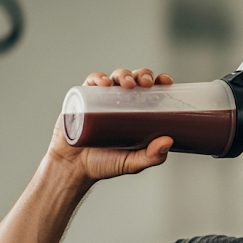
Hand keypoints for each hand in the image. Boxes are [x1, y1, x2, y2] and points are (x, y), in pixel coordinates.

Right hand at [48, 68, 175, 181]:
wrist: (74, 167)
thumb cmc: (106, 163)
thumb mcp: (133, 163)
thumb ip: (152, 156)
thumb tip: (169, 141)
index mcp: (138, 112)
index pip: (152, 91)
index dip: (160, 81)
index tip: (166, 81)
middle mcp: (121, 102)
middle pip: (135, 79)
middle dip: (143, 75)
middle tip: (146, 83)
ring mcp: (102, 98)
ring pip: (115, 77)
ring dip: (123, 75)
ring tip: (128, 85)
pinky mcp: (83, 98)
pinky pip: (91, 82)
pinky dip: (98, 78)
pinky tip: (104, 83)